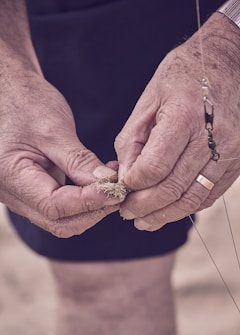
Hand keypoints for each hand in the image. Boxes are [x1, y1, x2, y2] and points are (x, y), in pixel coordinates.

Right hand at [0, 70, 119, 236]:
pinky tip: (101, 182)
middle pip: (59, 222)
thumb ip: (80, 161)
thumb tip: (108, 185)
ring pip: (62, 219)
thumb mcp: (54, 129)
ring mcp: (23, 195)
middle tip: (119, 190)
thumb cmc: (26, 102)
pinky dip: (84, 200)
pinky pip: (62, 206)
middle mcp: (13, 193)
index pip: (54, 206)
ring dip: (92, 208)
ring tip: (113, 184)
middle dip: (93, 211)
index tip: (115, 188)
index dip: (88, 202)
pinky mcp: (35, 190)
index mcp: (10, 176)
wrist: (10, 93)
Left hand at [115, 13, 239, 230]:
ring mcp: (230, 151)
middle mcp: (212, 137)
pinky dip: (187, 207)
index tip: (121, 189)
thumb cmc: (180, 79)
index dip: (133, 185)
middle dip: (144, 207)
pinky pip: (210, 194)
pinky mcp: (237, 161)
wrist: (223, 63)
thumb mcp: (147, 102)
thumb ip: (132, 142)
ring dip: (165, 215)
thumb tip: (124, 178)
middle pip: (173, 188)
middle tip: (127, 214)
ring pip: (193, 198)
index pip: (153, 167)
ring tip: (145, 221)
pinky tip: (169, 211)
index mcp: (184, 117)